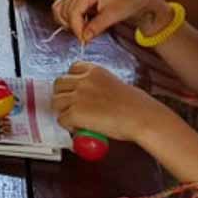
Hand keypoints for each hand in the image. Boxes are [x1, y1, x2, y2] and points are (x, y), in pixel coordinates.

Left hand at [52, 61, 173, 145]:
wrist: (141, 117)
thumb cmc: (137, 105)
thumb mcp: (115, 84)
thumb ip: (99, 86)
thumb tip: (93, 97)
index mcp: (95, 71)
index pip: (72, 68)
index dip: (71, 81)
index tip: (75, 90)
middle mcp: (83, 80)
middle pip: (59, 84)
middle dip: (62, 95)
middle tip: (71, 106)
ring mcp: (77, 96)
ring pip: (56, 102)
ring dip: (63, 111)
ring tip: (75, 119)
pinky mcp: (75, 113)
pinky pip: (61, 119)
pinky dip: (68, 125)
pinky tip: (79, 128)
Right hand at [54, 0, 170, 43]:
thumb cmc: (128, 1)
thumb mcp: (114, 15)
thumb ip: (97, 26)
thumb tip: (83, 37)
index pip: (72, 12)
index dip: (77, 28)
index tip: (84, 40)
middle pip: (64, 12)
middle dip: (74, 27)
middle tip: (86, 37)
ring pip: (60, 10)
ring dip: (69, 23)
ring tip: (83, 30)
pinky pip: (64, 9)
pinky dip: (70, 19)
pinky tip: (82, 24)